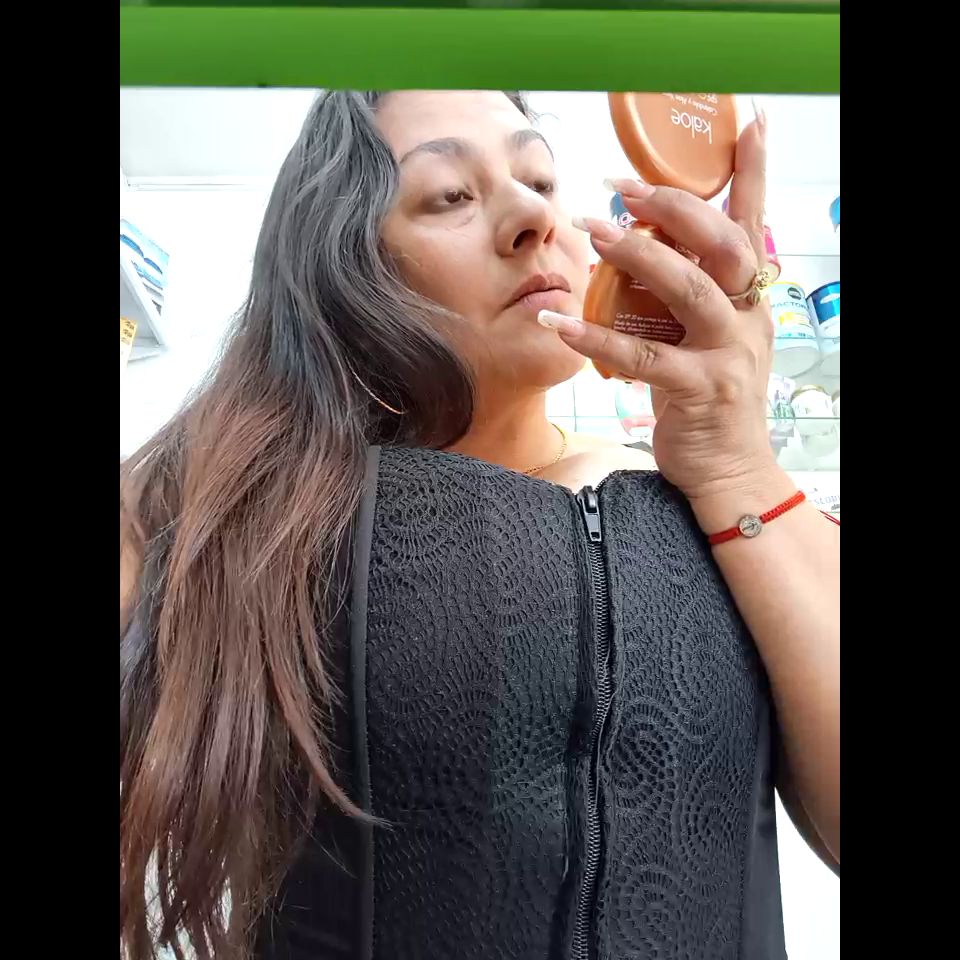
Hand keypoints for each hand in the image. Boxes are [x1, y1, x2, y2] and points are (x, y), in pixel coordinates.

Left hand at [540, 112, 780, 505]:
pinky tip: (558, 322)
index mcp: (751, 300)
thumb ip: (690, 299)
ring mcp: (728, 355)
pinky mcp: (700, 391)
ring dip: (638, 254)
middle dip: (673, 206)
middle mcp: (749, 318)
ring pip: (690, 288)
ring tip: (590, 231)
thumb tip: (646, 251)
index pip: (753, 225)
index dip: (751, 174)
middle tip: (620, 187)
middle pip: (722, 243)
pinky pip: (643, 357)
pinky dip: (597, 337)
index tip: (748, 123)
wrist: (730, 471)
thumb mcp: (711, 341)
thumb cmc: (710, 401)